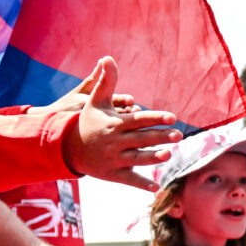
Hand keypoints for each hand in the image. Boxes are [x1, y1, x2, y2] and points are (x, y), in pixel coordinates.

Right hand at [63, 56, 178, 187]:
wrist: (67, 148)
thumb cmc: (87, 122)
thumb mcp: (96, 101)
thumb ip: (107, 81)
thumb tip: (107, 57)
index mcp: (116, 124)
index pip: (139, 120)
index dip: (155, 118)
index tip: (172, 117)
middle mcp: (116, 142)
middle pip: (141, 139)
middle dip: (160, 137)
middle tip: (179, 135)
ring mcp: (114, 159)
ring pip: (136, 159)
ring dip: (152, 158)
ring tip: (168, 155)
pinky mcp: (112, 174)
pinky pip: (128, 179)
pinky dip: (141, 184)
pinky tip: (156, 188)